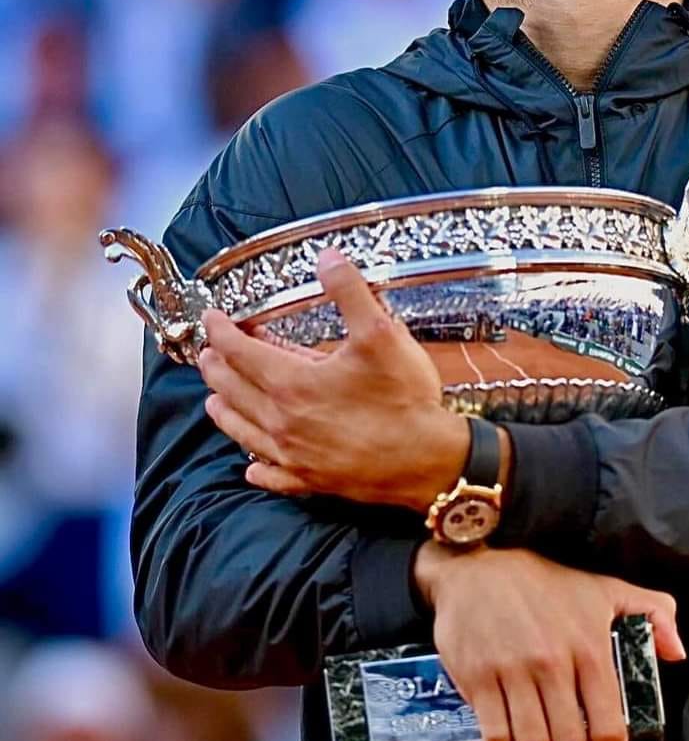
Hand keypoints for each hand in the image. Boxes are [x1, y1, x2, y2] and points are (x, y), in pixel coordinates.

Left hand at [198, 250, 468, 507]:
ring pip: (242, 432)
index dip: (220, 331)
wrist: (428, 462)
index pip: (240, 352)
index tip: (212, 318)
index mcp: (292, 384)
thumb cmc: (404, 401)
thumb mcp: (382, 334)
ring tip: (215, 399)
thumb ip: (350, 292)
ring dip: (224, 411)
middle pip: (233, 390)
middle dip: (216, 366)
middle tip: (209, 351)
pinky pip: (271, 476)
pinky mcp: (311, 481)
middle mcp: (282, 422)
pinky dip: (255, 468)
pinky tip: (252, 467)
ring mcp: (294, 456)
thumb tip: (327, 259)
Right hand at [413, 543, 684, 740]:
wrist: (478, 570)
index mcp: (590, 647)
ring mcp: (513, 672)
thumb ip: (654, 613)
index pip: (609, 726)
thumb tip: (677, 653)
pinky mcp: (478, 679)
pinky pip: (495, 739)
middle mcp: (553, 662)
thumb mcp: (606, 589)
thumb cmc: (545, 585)